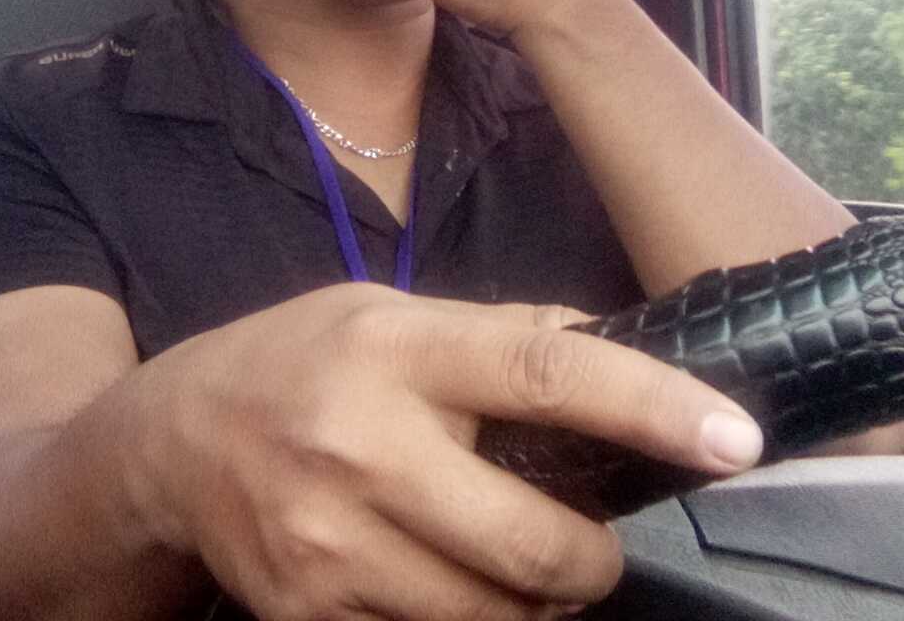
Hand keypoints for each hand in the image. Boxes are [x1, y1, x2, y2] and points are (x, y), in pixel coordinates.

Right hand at [119, 284, 763, 620]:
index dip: (650, 406)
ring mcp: (330, 547)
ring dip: (535, 603)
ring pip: (493, 617)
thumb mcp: (389, 312)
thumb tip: (618, 347)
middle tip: (595, 544)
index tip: (736, 436)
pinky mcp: (310, 617)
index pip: (544, 373)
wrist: (166, 445)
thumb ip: (500, 333)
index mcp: (395, 349)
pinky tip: (444, 580)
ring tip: (516, 563)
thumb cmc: (299, 362)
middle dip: (594, 561)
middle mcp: (361, 447)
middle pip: (533, 542)